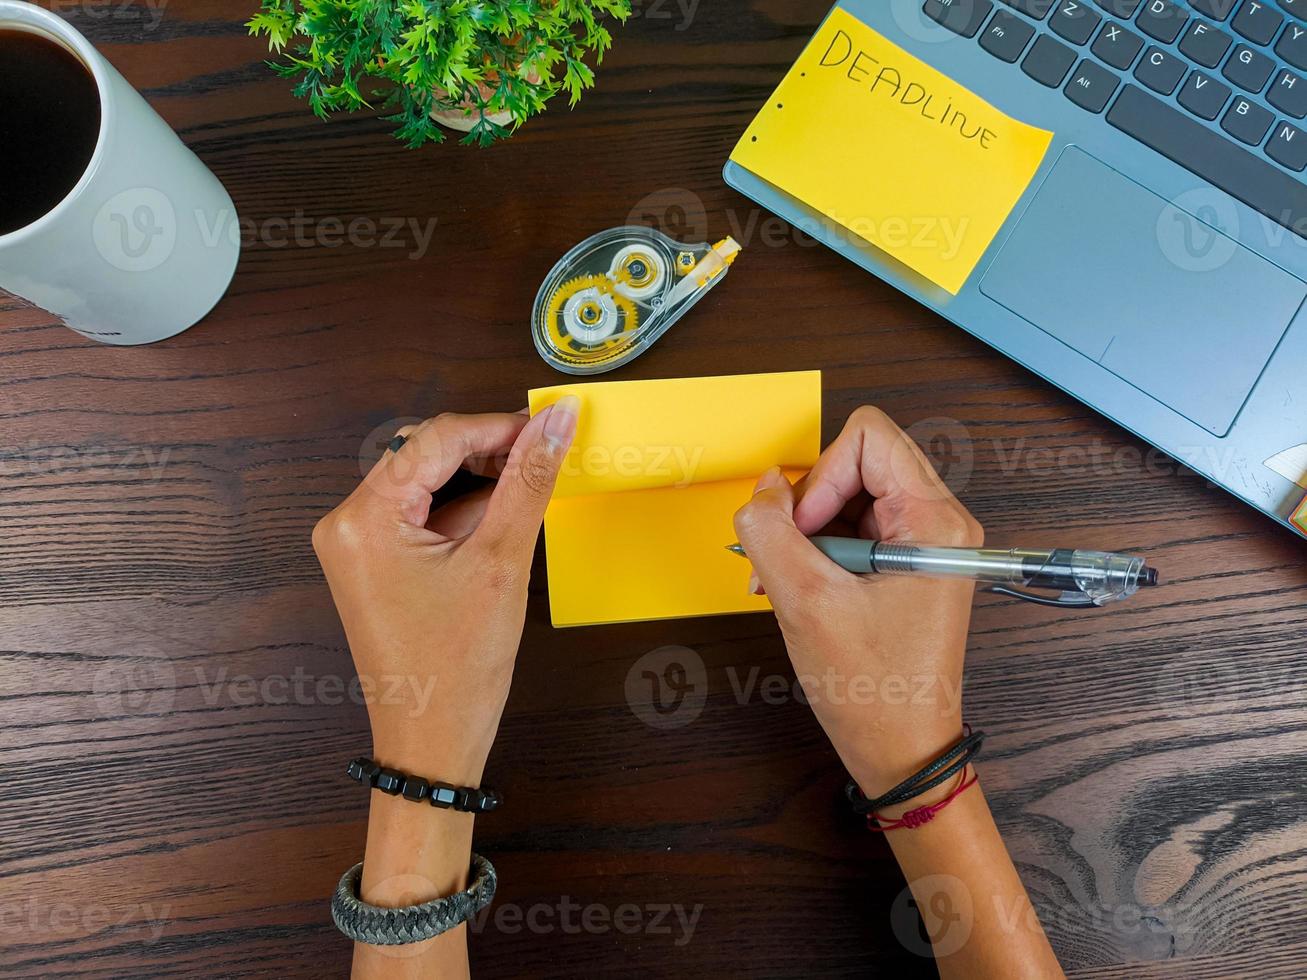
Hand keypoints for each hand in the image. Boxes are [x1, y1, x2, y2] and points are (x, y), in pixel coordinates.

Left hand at [312, 400, 578, 781]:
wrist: (430, 742)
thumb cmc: (458, 666)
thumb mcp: (502, 563)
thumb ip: (528, 482)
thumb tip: (556, 421)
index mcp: (364, 518)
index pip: (435, 439)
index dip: (497, 426)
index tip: (549, 426)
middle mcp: (347, 523)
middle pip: (425, 455)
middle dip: (487, 452)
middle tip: (544, 457)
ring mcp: (355, 544)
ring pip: (425, 482)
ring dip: (477, 482)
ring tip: (527, 494)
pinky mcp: (371, 563)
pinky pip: (418, 515)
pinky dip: (460, 513)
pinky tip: (499, 525)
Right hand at [732, 406, 982, 797]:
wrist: (903, 750)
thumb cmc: (873, 689)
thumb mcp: (804, 601)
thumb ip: (771, 530)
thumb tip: (765, 486)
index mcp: (934, 519)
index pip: (868, 436)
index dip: (821, 476)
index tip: (803, 533)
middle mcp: (938, 522)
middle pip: (856, 463)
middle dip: (808, 507)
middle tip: (786, 560)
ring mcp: (922, 543)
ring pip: (847, 497)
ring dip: (805, 534)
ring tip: (785, 584)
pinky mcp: (905, 564)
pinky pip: (851, 530)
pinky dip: (816, 553)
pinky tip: (799, 590)